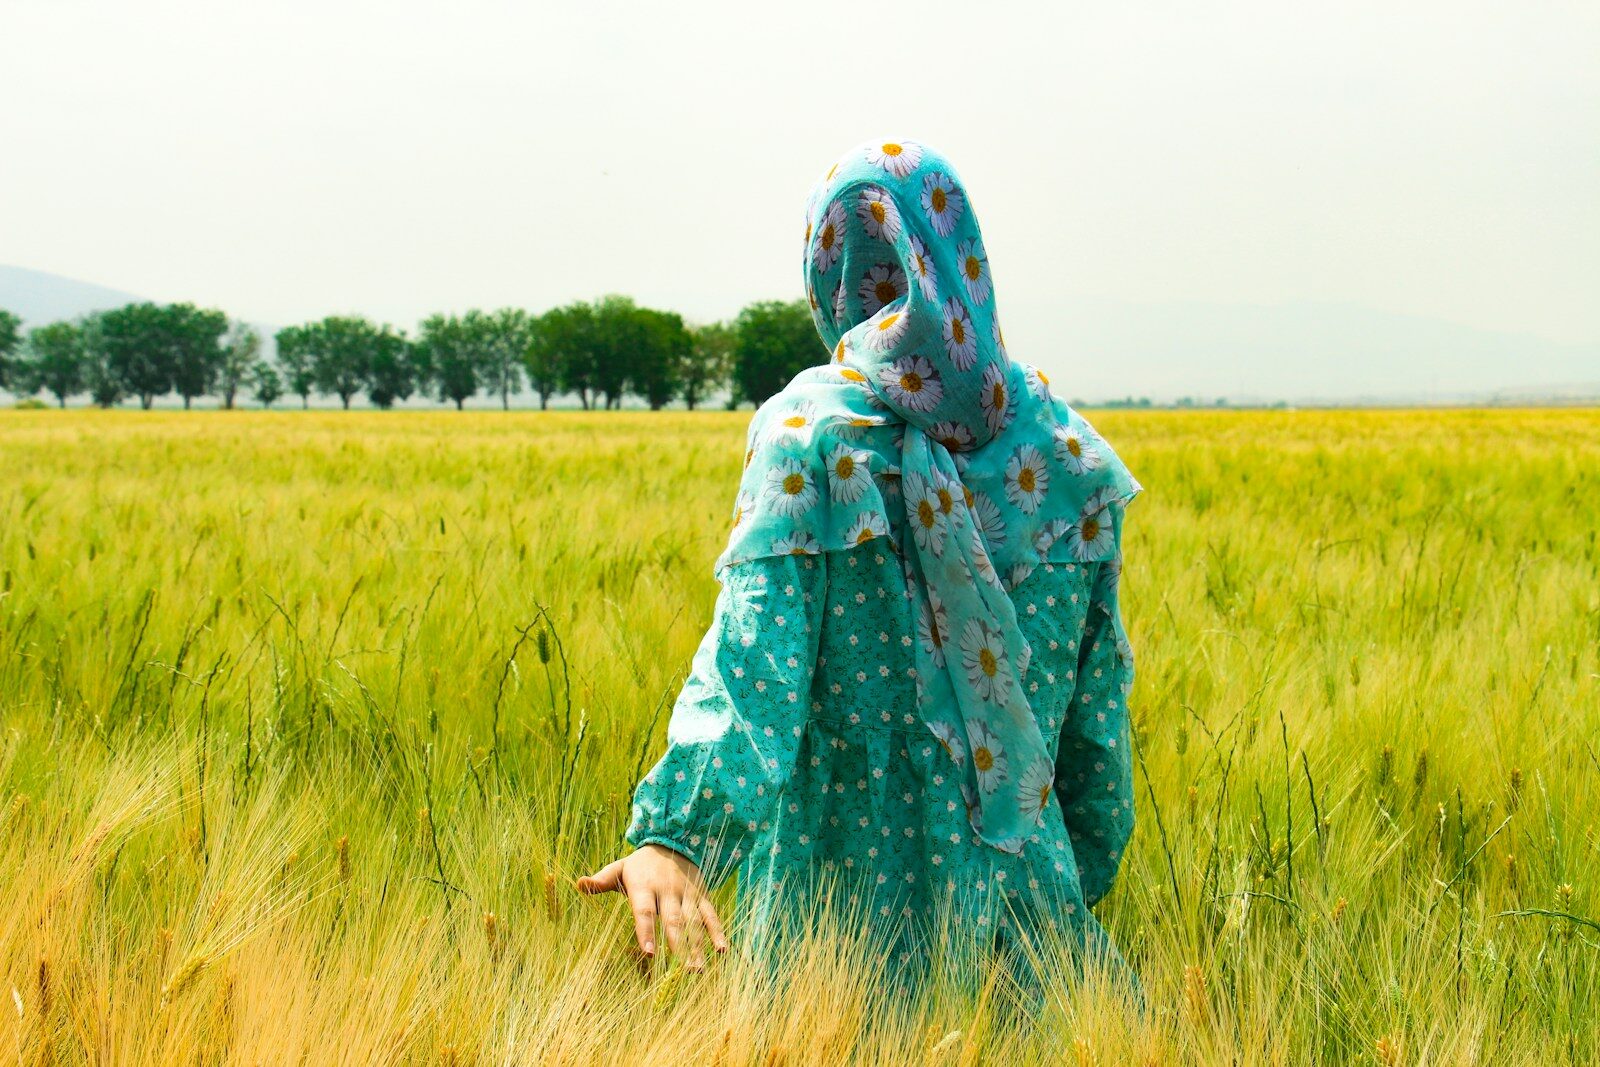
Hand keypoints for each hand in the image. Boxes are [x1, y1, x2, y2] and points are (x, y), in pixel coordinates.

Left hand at [575, 844, 727, 968]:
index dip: (646, 931)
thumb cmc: (640, 865)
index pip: (644, 911)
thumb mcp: (619, 868)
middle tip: (683, 971)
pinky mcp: (701, 895)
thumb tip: (578, 884)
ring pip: (693, 921)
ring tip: (698, 969)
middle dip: (678, 945)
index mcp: (644, 886)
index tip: (648, 954)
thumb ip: (601, 880)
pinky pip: (710, 914)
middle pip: (673, 920)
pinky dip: (717, 931)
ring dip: (697, 945)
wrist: (672, 841)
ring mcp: (686, 893)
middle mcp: (667, 890)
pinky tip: (722, 950)